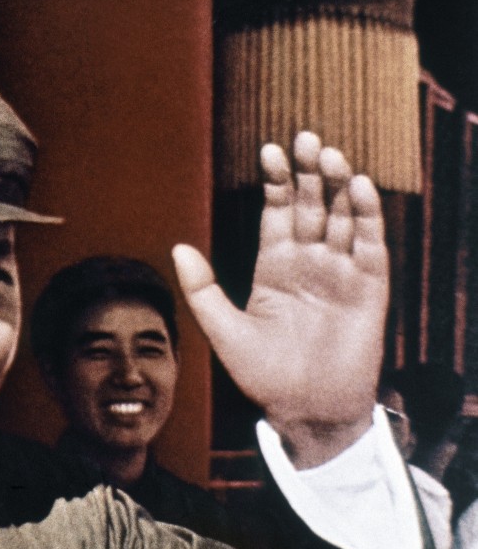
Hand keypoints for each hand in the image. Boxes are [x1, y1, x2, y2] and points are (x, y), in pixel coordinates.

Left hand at [172, 132, 387, 467]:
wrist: (305, 411)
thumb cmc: (263, 375)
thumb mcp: (224, 331)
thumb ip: (202, 289)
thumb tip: (177, 247)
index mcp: (274, 266)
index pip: (277, 212)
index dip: (276, 182)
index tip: (268, 151)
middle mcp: (309, 262)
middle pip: (312, 205)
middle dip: (308, 172)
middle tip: (305, 138)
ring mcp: (340, 272)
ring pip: (342, 217)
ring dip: (338, 185)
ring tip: (329, 155)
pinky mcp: (370, 287)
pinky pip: (370, 244)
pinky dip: (366, 216)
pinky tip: (358, 187)